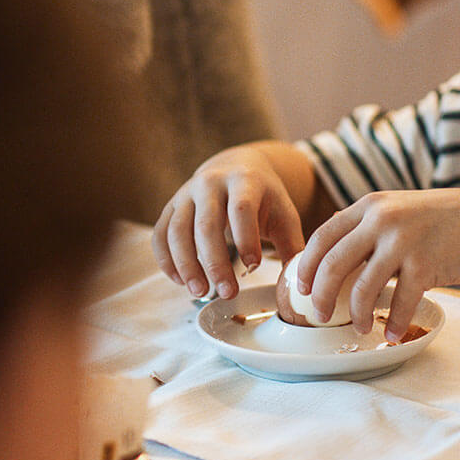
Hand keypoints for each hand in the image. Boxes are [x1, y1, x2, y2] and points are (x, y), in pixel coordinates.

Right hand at [153, 144, 308, 301]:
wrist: (236, 166)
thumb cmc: (264, 197)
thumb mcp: (284, 213)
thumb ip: (292, 245)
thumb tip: (299, 283)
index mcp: (244, 181)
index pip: (241, 208)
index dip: (246, 238)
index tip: (254, 267)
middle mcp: (210, 183)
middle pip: (206, 224)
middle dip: (215, 262)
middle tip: (226, 293)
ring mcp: (187, 194)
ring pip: (177, 230)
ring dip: (187, 265)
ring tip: (201, 292)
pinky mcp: (171, 206)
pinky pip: (160, 234)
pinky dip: (167, 260)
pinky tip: (180, 281)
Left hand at [298, 188, 459, 340]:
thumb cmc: (443, 219)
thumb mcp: (398, 207)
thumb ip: (368, 224)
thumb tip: (334, 247)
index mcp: (370, 206)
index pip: (322, 236)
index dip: (307, 265)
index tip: (301, 287)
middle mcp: (382, 220)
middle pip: (333, 264)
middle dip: (321, 296)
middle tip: (319, 315)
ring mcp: (403, 242)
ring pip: (362, 288)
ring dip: (357, 314)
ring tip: (359, 328)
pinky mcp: (425, 265)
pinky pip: (400, 302)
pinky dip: (394, 323)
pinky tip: (391, 334)